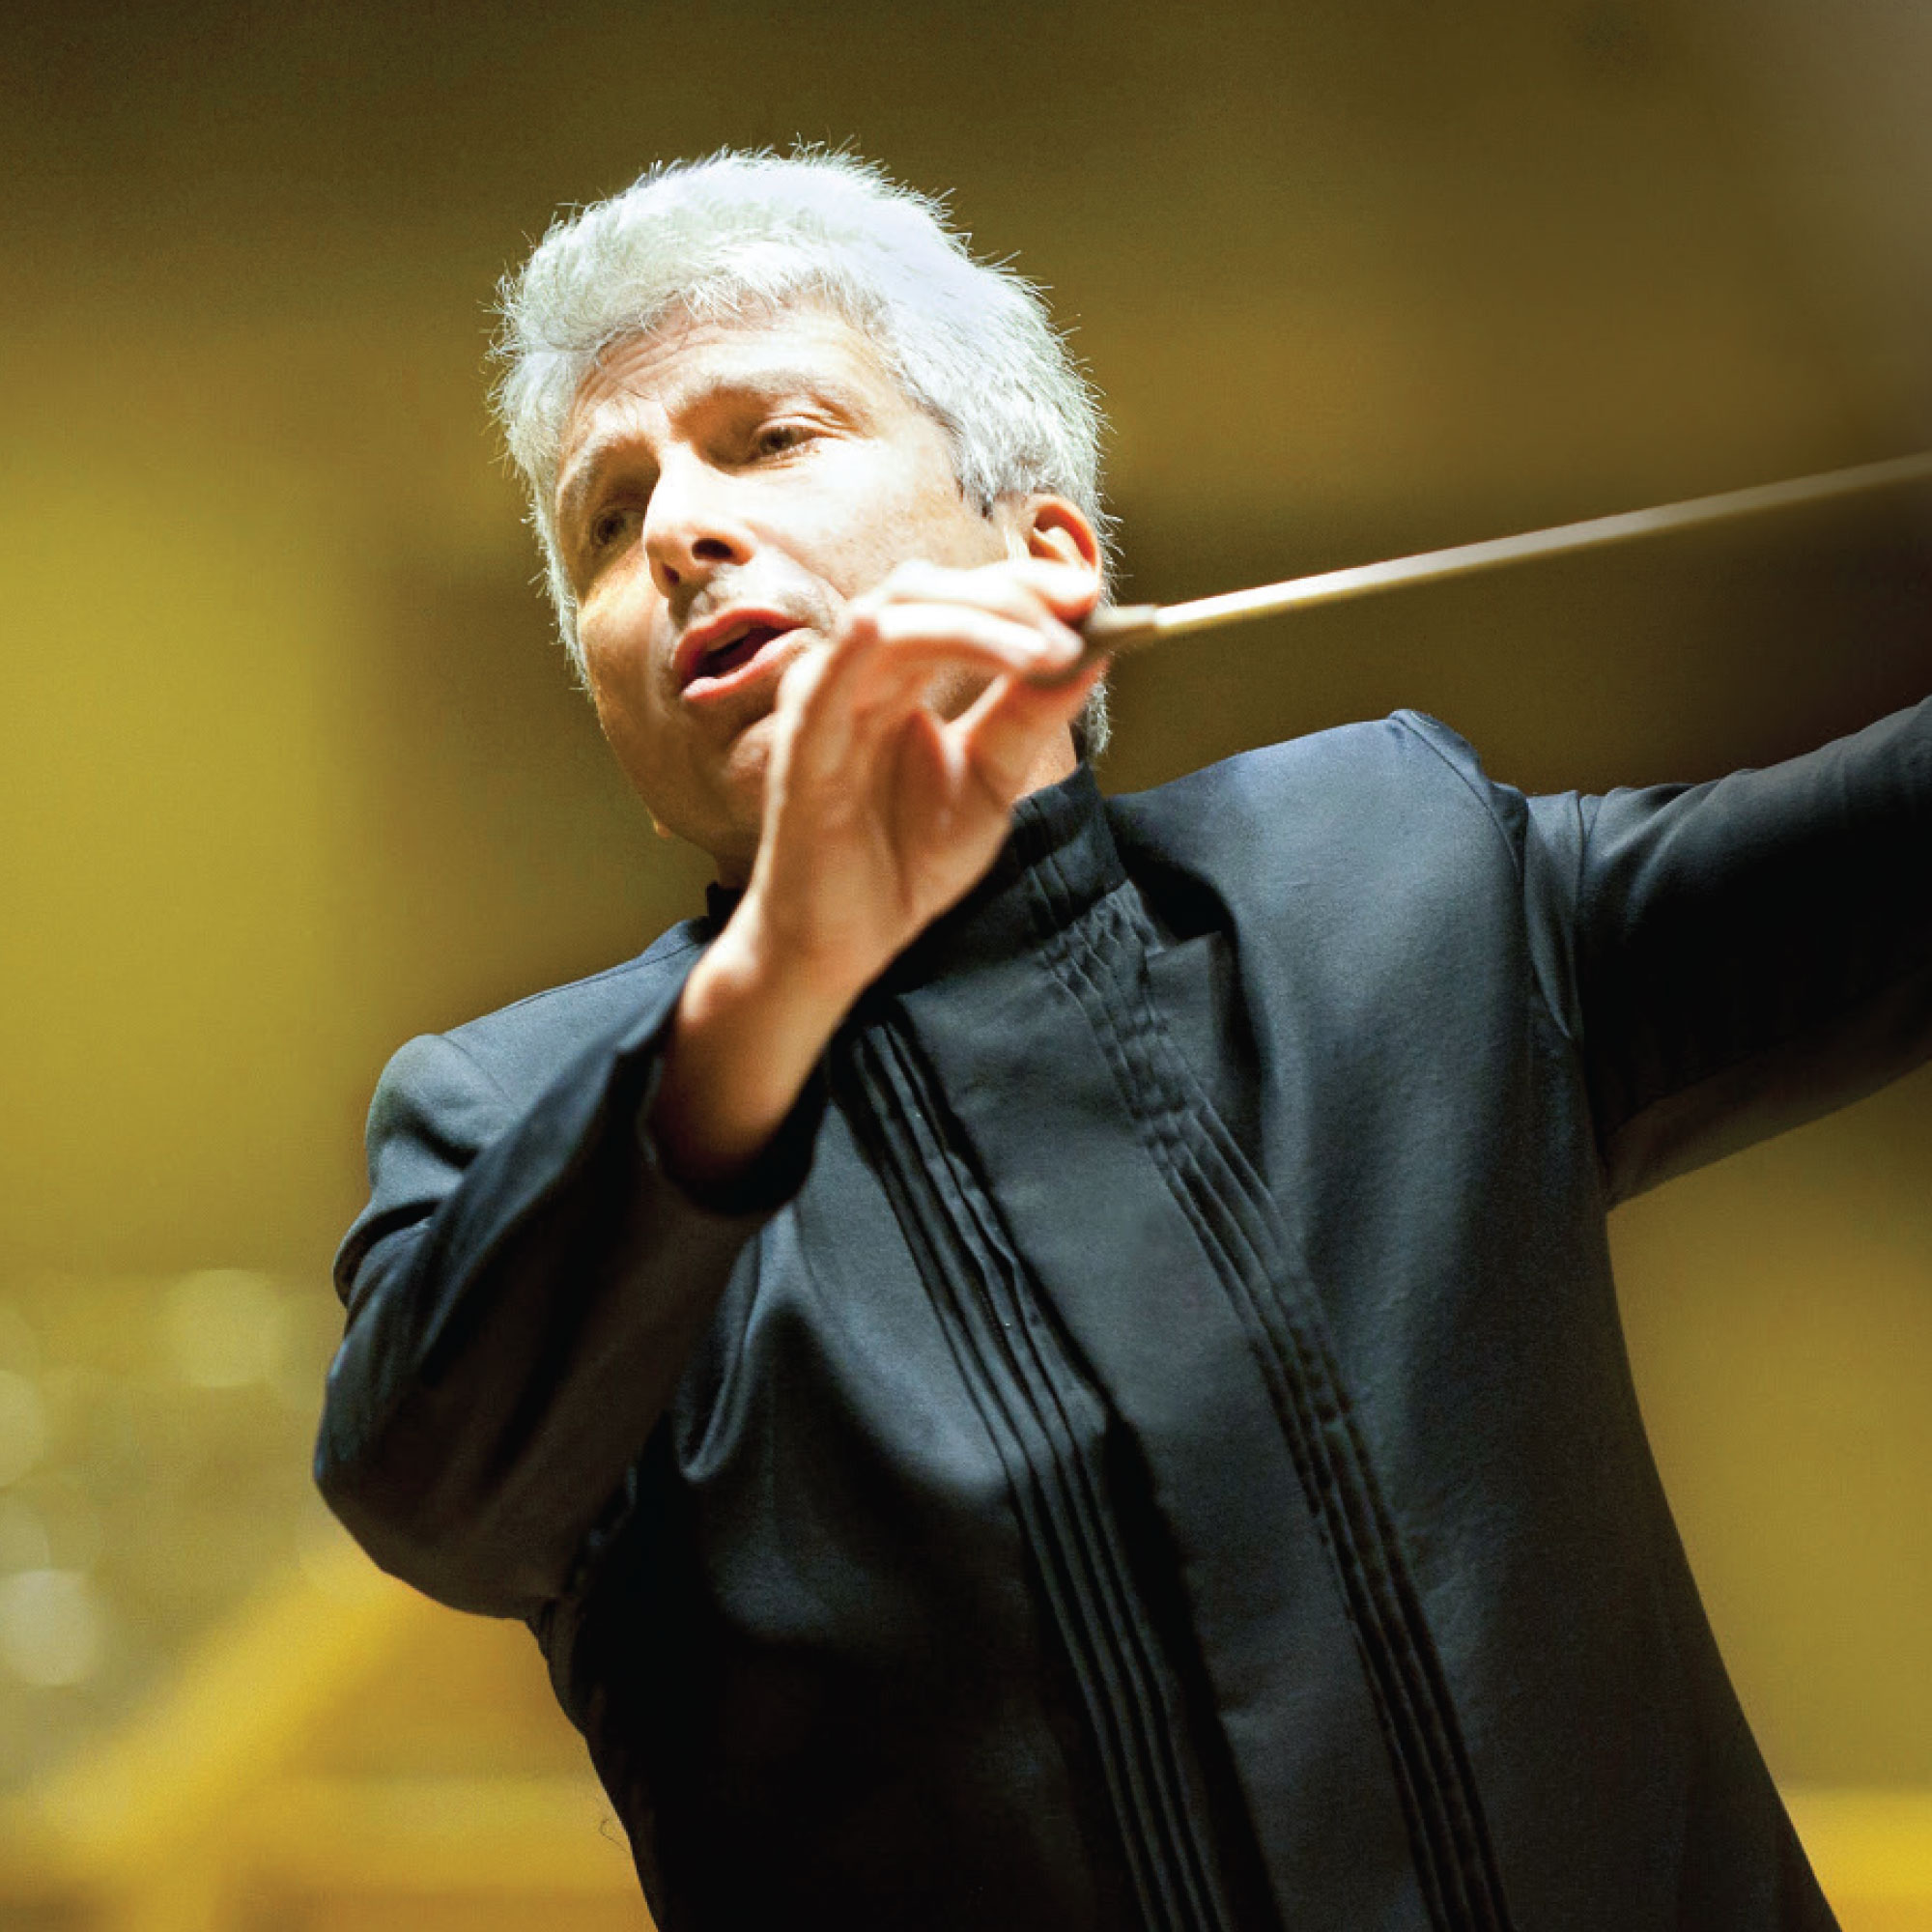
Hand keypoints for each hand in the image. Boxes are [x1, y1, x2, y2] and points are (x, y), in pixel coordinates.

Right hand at [742, 555, 1103, 999]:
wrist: (850, 940)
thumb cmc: (906, 859)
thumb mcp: (991, 779)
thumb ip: (1030, 715)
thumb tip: (1092, 651)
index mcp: (898, 673)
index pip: (957, 599)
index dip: (1022, 585)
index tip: (1090, 594)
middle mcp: (858, 673)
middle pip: (925, 590)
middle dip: (1007, 592)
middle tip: (1076, 614)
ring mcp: (826, 702)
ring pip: (894, 619)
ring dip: (975, 622)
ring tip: (1044, 651)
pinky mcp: (805, 746)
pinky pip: (833, 679)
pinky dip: (872, 646)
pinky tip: (912, 630)